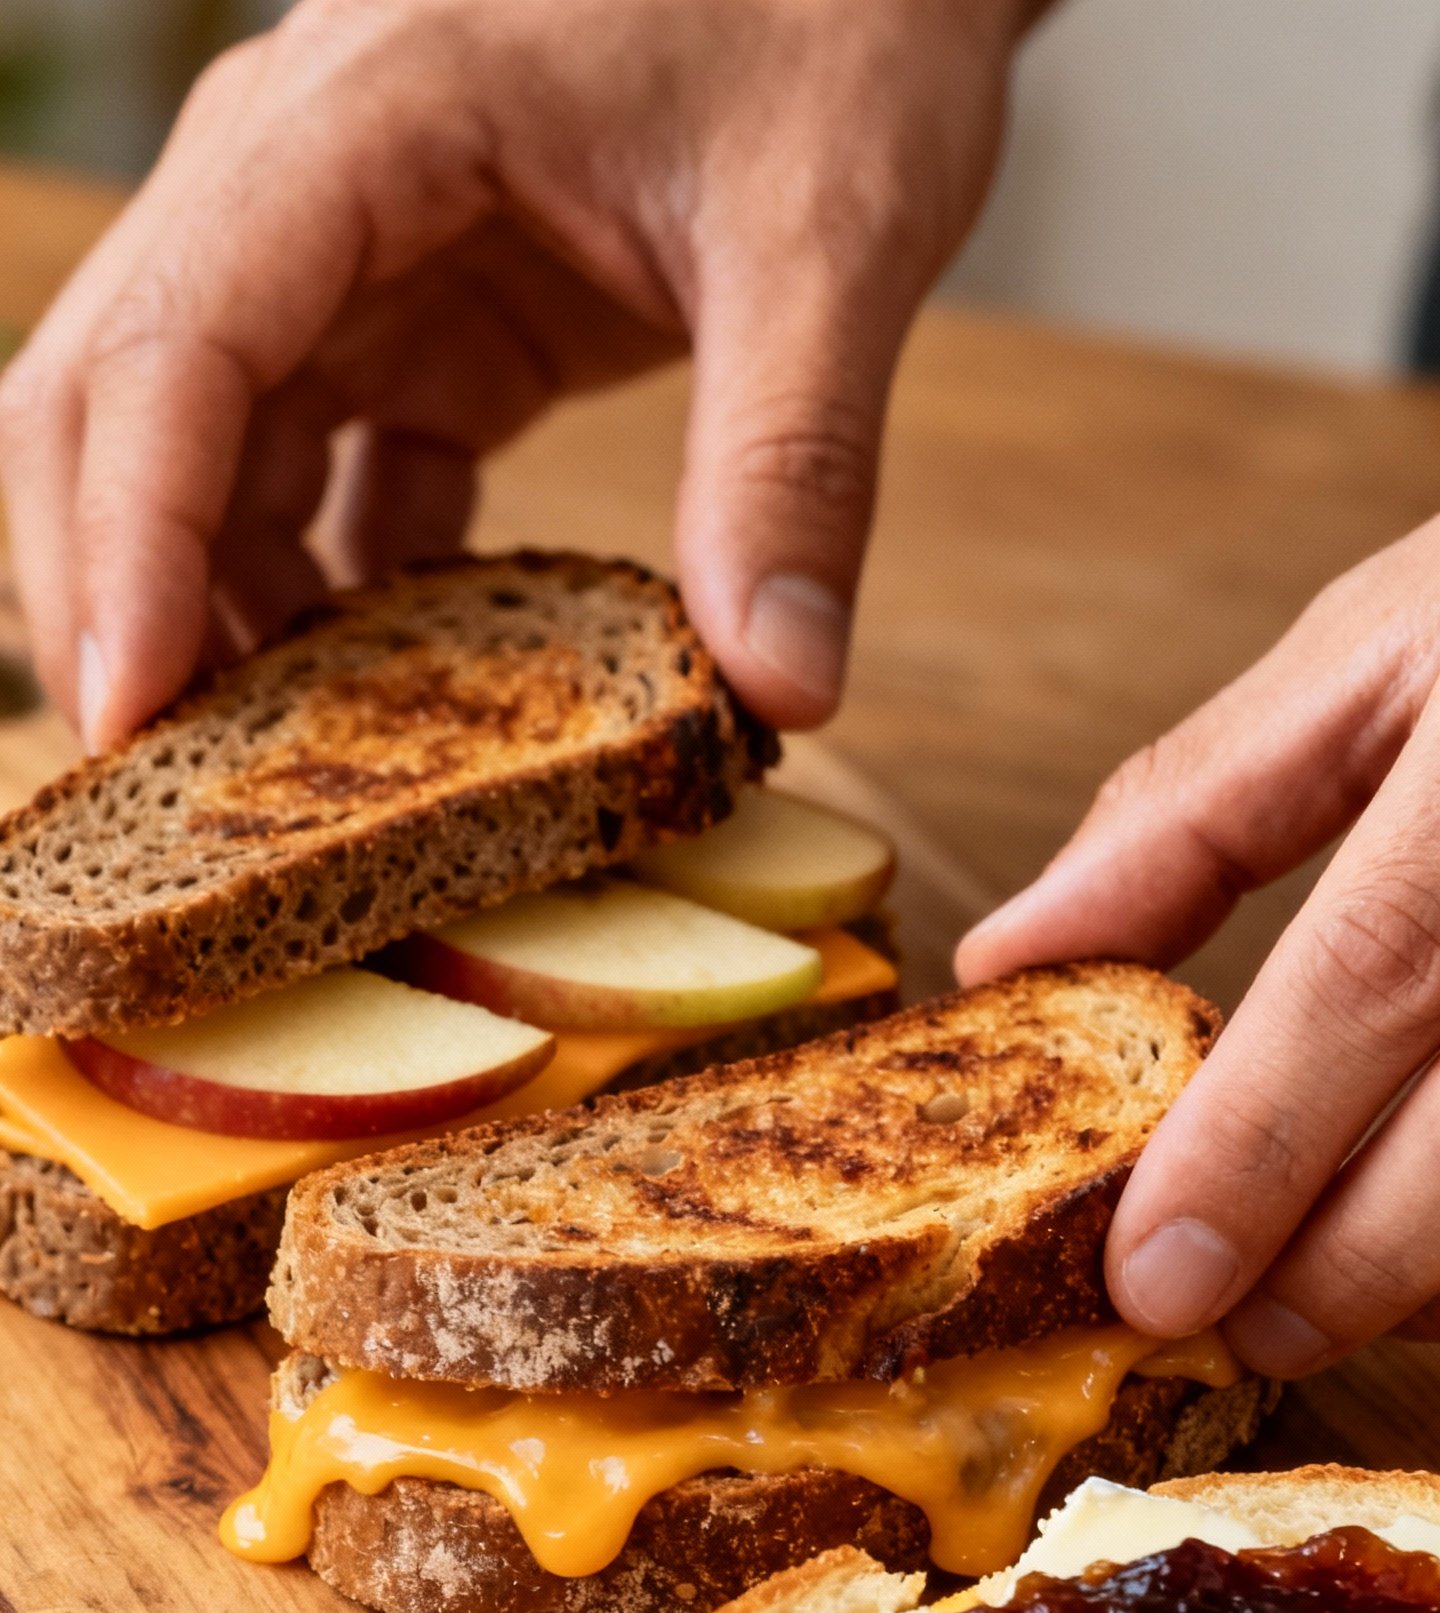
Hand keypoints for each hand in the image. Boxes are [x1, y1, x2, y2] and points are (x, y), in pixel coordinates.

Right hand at [0, 0, 1024, 750]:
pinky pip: (307, 482)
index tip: (136, 722)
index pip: (179, 346)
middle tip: (162, 804)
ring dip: (213, 623)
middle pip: (110, 405)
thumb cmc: (834, 10)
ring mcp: (340, 259)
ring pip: (188, 460)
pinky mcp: (406, 325)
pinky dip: (321, 602)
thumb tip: (779, 687)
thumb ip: (796, 458)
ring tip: (275, 793)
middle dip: (112, 601)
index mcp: (368, 118)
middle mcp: (301, 182)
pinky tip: (382, 713)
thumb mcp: (834, 228)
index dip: (132, 547)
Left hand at [955, 517, 1439, 1373]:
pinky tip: (1433, 1253)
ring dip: (1432, 1271)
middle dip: (1345, 1267)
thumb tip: (1017, 952)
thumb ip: (1198, 811)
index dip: (1256, 1147)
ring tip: (1327, 1296)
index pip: (1368, 977)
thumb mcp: (1380, 656)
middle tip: (1238, 1332)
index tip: (1154, 1276)